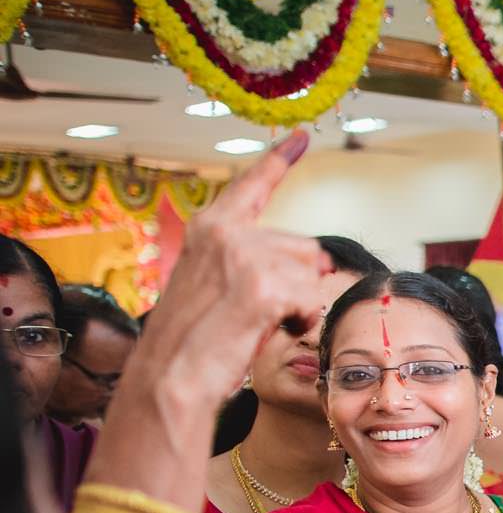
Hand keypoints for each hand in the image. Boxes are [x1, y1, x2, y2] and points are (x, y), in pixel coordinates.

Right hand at [102, 132, 328, 435]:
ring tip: (261, 323)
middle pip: (306, 247)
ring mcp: (243, 256)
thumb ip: (258, 261)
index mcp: (211, 228)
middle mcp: (225, 232)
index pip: (252, 185)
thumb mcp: (220, 286)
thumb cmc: (196, 340)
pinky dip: (301, 320)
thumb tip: (321, 258)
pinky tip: (271, 329)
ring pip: (312, 275)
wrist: (171, 377)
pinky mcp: (261, 285)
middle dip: (301, 282)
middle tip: (263, 311)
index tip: (302, 135)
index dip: (280, 159)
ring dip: (300, 305)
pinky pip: (311, 299)